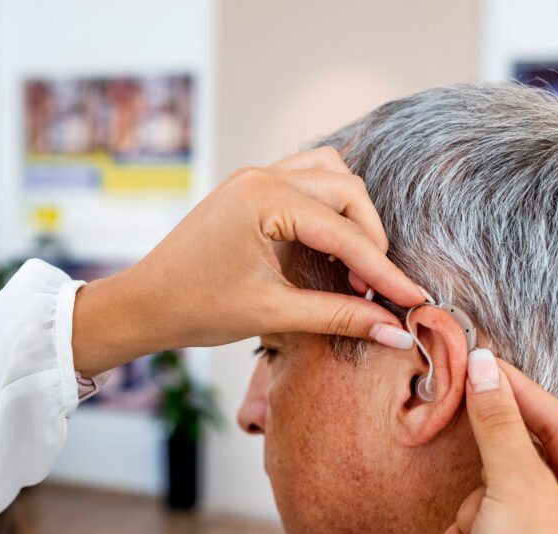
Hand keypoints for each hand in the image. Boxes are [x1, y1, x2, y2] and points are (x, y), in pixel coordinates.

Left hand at [72, 147, 424, 375]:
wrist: (143, 303)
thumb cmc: (195, 308)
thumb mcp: (272, 315)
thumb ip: (339, 317)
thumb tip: (397, 332)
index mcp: (263, 199)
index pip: (344, 232)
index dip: (383, 270)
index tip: (414, 300)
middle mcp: (261, 176)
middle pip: (347, 192)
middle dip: (371, 241)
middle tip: (378, 291)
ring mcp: (254, 177)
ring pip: (331, 176)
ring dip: (354, 217)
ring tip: (357, 267)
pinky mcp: (250, 187)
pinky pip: (307, 179)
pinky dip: (329, 206)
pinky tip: (332, 244)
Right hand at [430, 349, 557, 533]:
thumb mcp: (516, 487)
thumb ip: (499, 424)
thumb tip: (485, 369)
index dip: (521, 394)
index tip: (484, 365)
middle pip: (525, 459)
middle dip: (492, 473)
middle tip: (469, 440)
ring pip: (493, 490)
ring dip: (474, 513)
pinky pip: (478, 521)